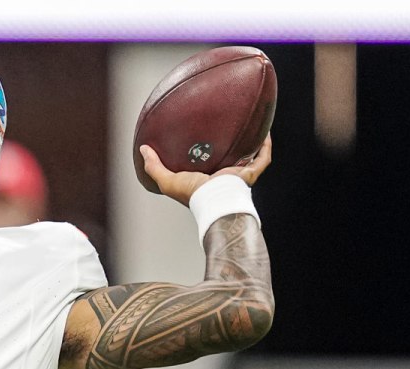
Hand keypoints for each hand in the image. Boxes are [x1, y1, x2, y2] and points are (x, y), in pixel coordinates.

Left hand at [141, 133, 272, 205]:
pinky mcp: (250, 174)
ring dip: (250, 145)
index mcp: (206, 181)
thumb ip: (154, 166)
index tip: (201, 140)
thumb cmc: (193, 194)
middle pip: (229, 161)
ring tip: (249, 127)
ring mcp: (239, 177)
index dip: (205, 155)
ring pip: (248, 158)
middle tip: (226, 130)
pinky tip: (265, 132)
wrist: (213, 199)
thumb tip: (143, 149)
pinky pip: (262, 158)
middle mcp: (224, 179)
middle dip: (230, 147)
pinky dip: (265, 146)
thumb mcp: (168, 180)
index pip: (206, 166)